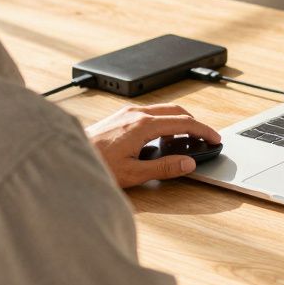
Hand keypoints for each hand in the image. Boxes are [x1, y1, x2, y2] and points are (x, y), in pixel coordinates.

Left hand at [85, 104, 220, 187]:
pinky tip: (162, 139)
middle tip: (204, 139)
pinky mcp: (121, 116)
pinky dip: (164, 122)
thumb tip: (188, 163)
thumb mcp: (135, 173)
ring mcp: (127, 112)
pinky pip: (150, 113)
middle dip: (194, 124)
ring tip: (185, 142)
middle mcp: (136, 113)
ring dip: (178, 122)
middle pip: (176, 111)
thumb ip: (165, 167)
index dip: (203, 130)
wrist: (68, 158)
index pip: (183, 123)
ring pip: (163, 111)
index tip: (215, 138)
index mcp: (142, 125)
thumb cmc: (98, 165)